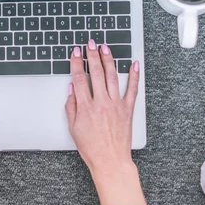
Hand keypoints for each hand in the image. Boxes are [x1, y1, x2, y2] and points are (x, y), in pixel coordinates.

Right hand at [65, 40, 147, 204]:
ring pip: (112, 76)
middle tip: (90, 43)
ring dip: (108, 60)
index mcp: (85, 107)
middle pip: (95, 72)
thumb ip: (71, 106)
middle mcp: (101, 102)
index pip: (79, 78)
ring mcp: (116, 104)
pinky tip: (134, 64)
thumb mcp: (73, 128)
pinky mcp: (127, 109)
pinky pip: (132, 89)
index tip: (76, 52)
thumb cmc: (91, 147)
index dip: (76, 62)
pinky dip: (134, 76)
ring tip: (105, 48)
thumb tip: (71, 89)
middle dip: (92, 55)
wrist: (110, 160)